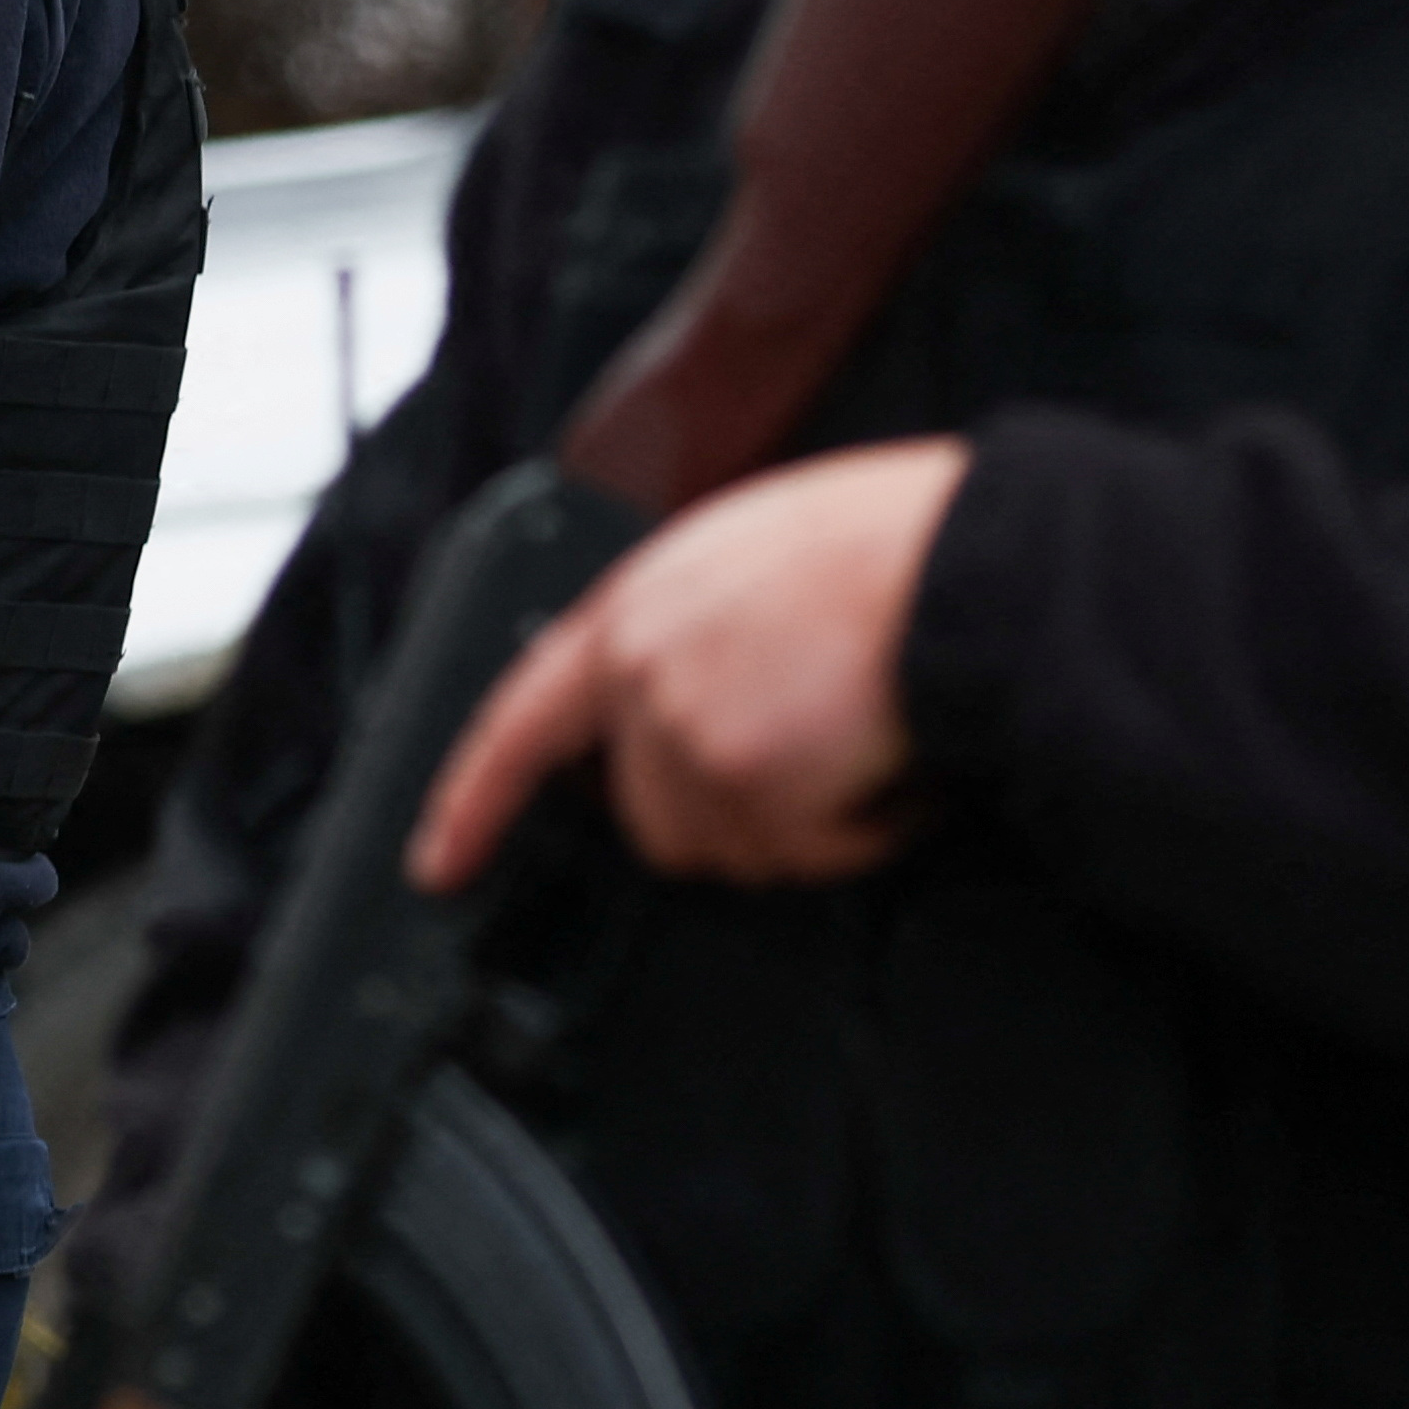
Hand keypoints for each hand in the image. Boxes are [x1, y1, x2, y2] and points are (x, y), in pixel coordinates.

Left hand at [407, 436, 970, 891]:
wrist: (969, 559)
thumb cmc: (894, 546)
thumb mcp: (755, 555)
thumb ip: (690, 633)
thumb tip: (691, 711)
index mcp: (635, 607)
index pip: (522, 719)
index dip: (473, 800)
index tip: (439, 862)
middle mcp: (640, 671)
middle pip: (655, 818)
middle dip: (736, 811)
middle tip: (820, 742)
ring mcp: (684, 729)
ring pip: (735, 847)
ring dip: (808, 818)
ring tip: (862, 730)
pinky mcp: (742, 780)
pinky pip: (806, 855)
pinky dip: (859, 829)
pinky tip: (887, 757)